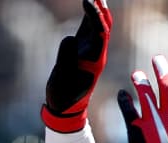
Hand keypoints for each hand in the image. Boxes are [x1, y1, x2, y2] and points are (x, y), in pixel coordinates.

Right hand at [42, 0, 112, 132]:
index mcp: (95, 61)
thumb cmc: (63, 96)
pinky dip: (89, 15)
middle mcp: (97, 54)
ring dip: (97, 8)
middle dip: (101, 8)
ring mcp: (91, 51)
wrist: (65, 107)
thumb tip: (70, 38)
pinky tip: (88, 3)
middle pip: (104, 26)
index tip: (88, 1)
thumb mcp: (62, 81)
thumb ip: (66, 59)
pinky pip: (89, 29)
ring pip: (98, 25)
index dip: (96, 16)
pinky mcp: (83, 50)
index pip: (101, 32)